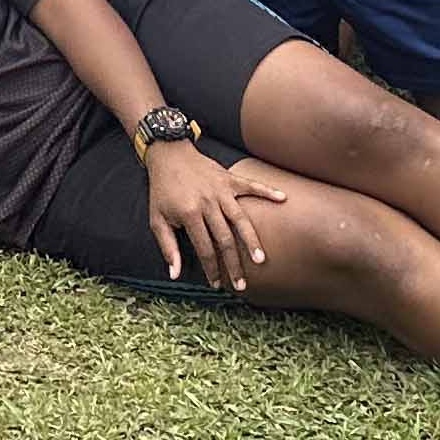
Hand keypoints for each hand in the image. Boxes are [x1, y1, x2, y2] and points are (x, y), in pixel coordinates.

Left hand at [143, 144, 287, 291]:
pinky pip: (251, 185)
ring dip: (251, 240)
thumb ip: (167, 247)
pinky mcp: (229, 178)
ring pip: (240, 218)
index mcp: (189, 213)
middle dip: (234, 264)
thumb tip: (174, 274)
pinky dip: (267, 191)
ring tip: (261, 259)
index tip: (216, 284)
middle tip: (242, 284)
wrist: (168, 154)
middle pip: (225, 238)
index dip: (211, 269)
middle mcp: (208, 202)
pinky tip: (283, 198)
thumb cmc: (163, 190)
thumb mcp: (156, 219)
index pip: (204, 248)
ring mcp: (220, 190)